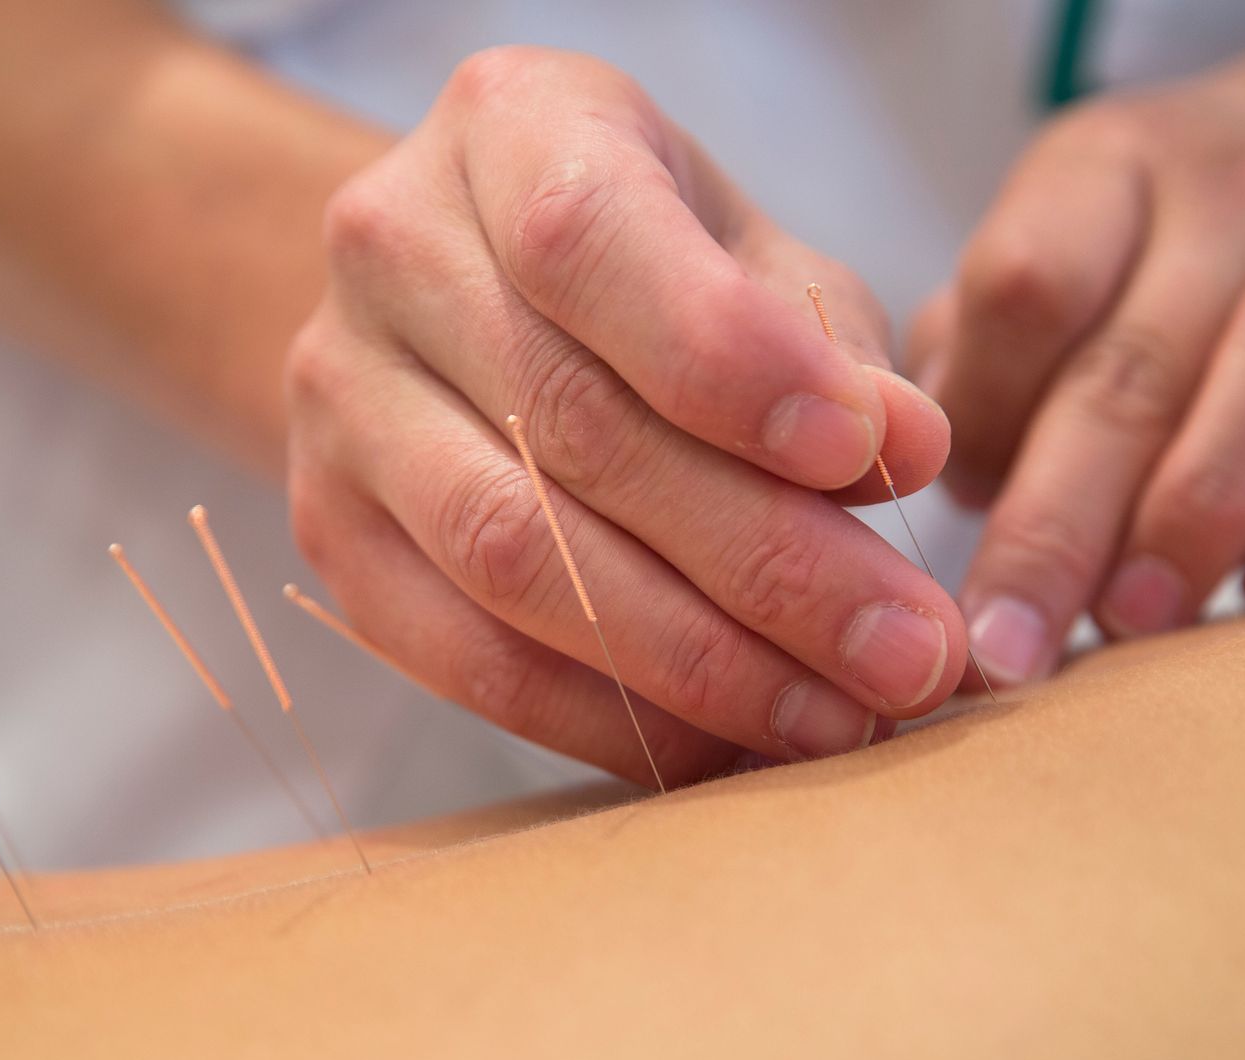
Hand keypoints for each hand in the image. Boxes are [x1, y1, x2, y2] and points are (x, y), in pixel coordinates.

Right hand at [286, 46, 962, 784]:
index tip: (870, 458)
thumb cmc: (652, 264)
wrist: (460, 296)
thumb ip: (831, 346)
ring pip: (512, 559)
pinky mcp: (331, 532)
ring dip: (696, 664)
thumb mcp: (753, 255)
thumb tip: (912, 453)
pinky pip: (464, 659)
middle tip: (907, 656)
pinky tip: (725, 745)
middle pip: (571, 429)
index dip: (730, 361)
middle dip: (766, 564)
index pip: (589, 242)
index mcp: (508, 129)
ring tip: (837, 720)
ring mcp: (338, 399)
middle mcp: (391, 251)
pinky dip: (608, 719)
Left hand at [911, 1, 1244, 685]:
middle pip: (1131, 362)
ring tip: (1137, 622)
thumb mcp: (1077, 234)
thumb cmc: (1194, 232)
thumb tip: (928, 473)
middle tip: (1013, 647)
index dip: (983, 412)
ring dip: (1197, 515)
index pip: (1025, 283)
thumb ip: (986, 343)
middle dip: (1059, 525)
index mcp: (1106, 168)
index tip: (952, 515)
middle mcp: (1232, 188)